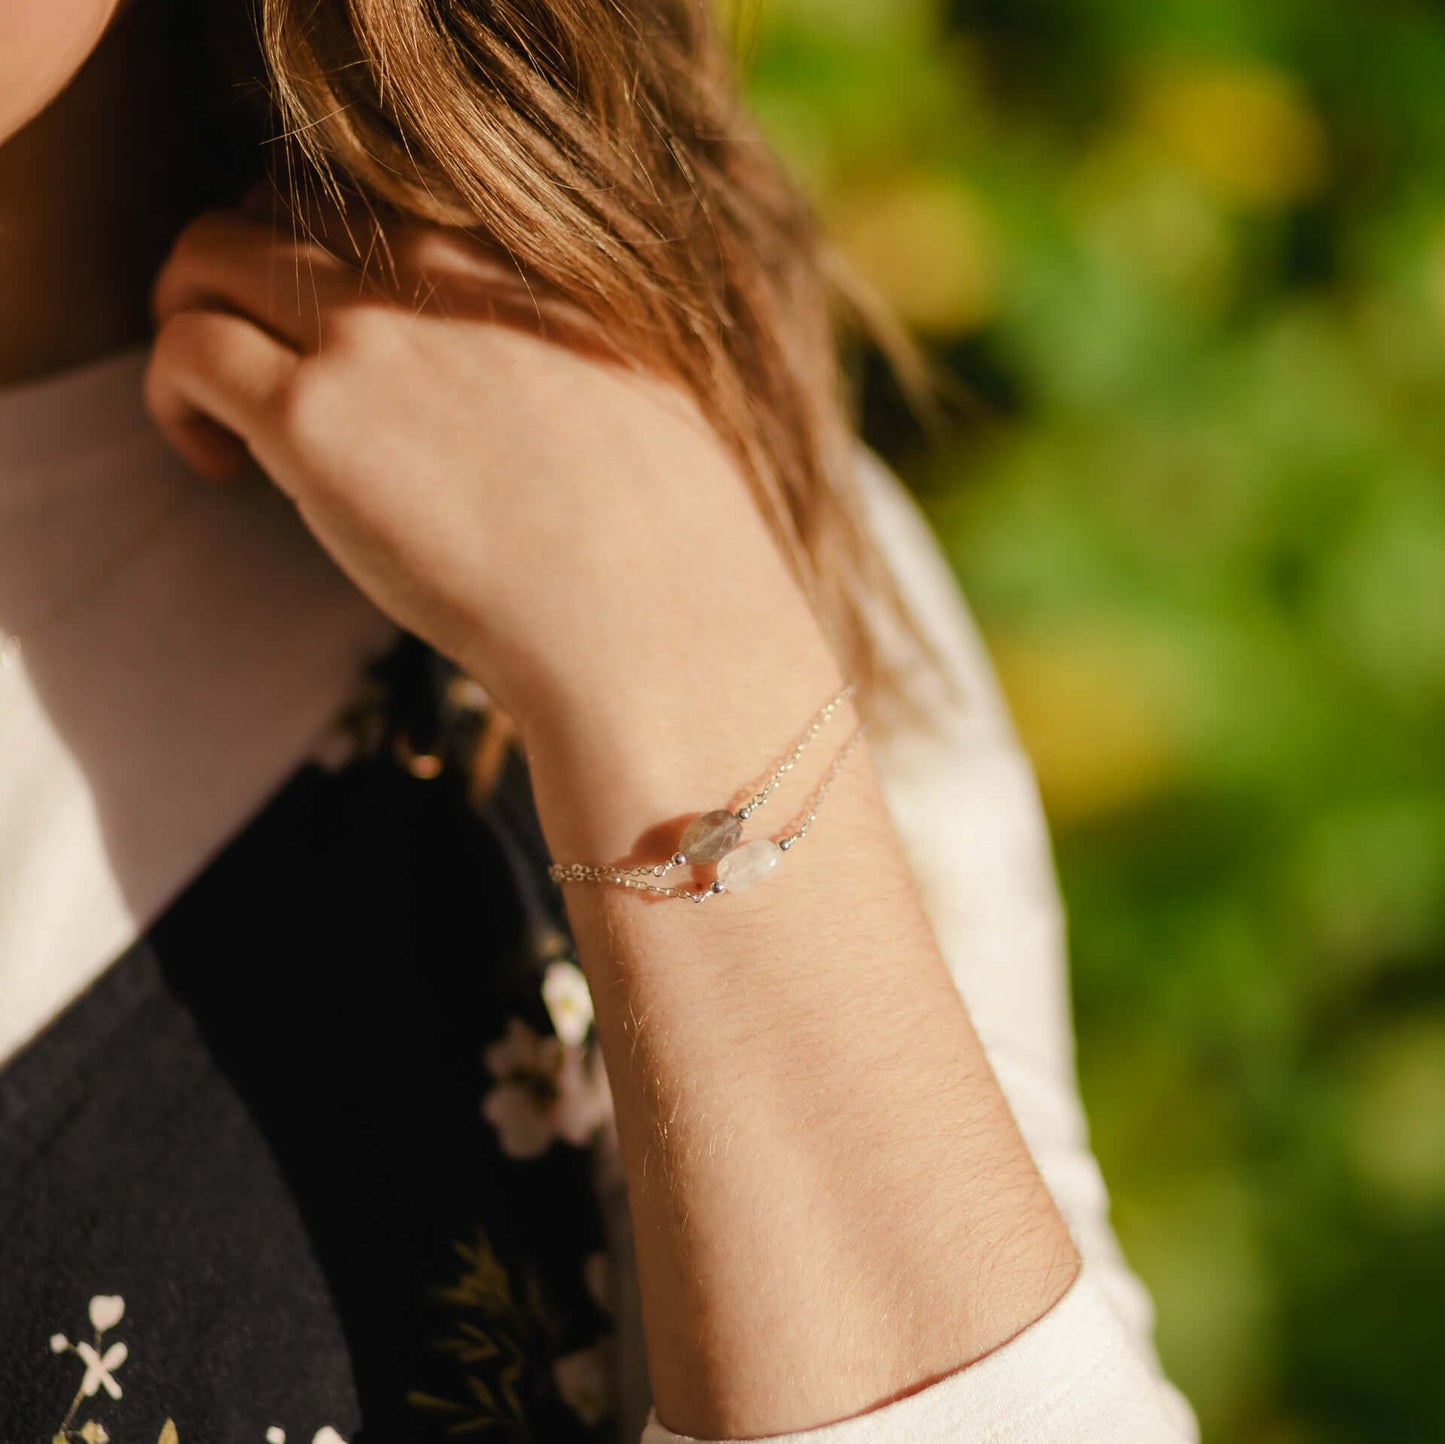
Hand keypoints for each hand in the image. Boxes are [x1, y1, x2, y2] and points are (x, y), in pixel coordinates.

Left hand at [144, 196, 831, 736]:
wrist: (653, 622)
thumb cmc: (674, 552)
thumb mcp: (653, 401)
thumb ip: (577, 355)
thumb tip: (530, 390)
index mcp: (524, 262)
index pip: (381, 199)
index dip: (337, 262)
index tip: (344, 342)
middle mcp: (439, 271)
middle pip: (284, 203)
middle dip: (245, 273)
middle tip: (259, 361)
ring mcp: (372, 334)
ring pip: (207, 251)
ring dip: (190, 315)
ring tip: (222, 412)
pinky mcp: (314, 417)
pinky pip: (184, 351)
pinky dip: (173, 397)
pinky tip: (221, 464)